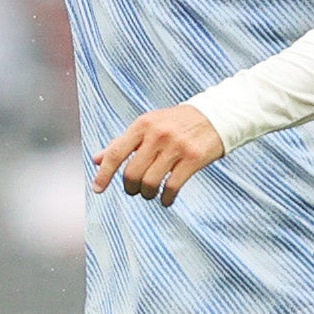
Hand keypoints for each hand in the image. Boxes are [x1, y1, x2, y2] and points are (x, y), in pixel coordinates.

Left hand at [91, 104, 225, 206]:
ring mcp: (176, 146)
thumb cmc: (176, 123)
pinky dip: (166, 198)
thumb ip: (122, 142)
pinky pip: (172, 187)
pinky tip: (166, 199)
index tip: (98, 189)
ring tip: (150, 193)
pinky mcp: (193, 158)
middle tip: (135, 189)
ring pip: (150, 182)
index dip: (104, 174)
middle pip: (132, 173)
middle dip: (130, 187)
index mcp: (143, 125)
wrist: (216, 115)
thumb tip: (96, 159)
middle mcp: (157, 134)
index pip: (116, 153)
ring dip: (147, 194)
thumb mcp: (148, 125)